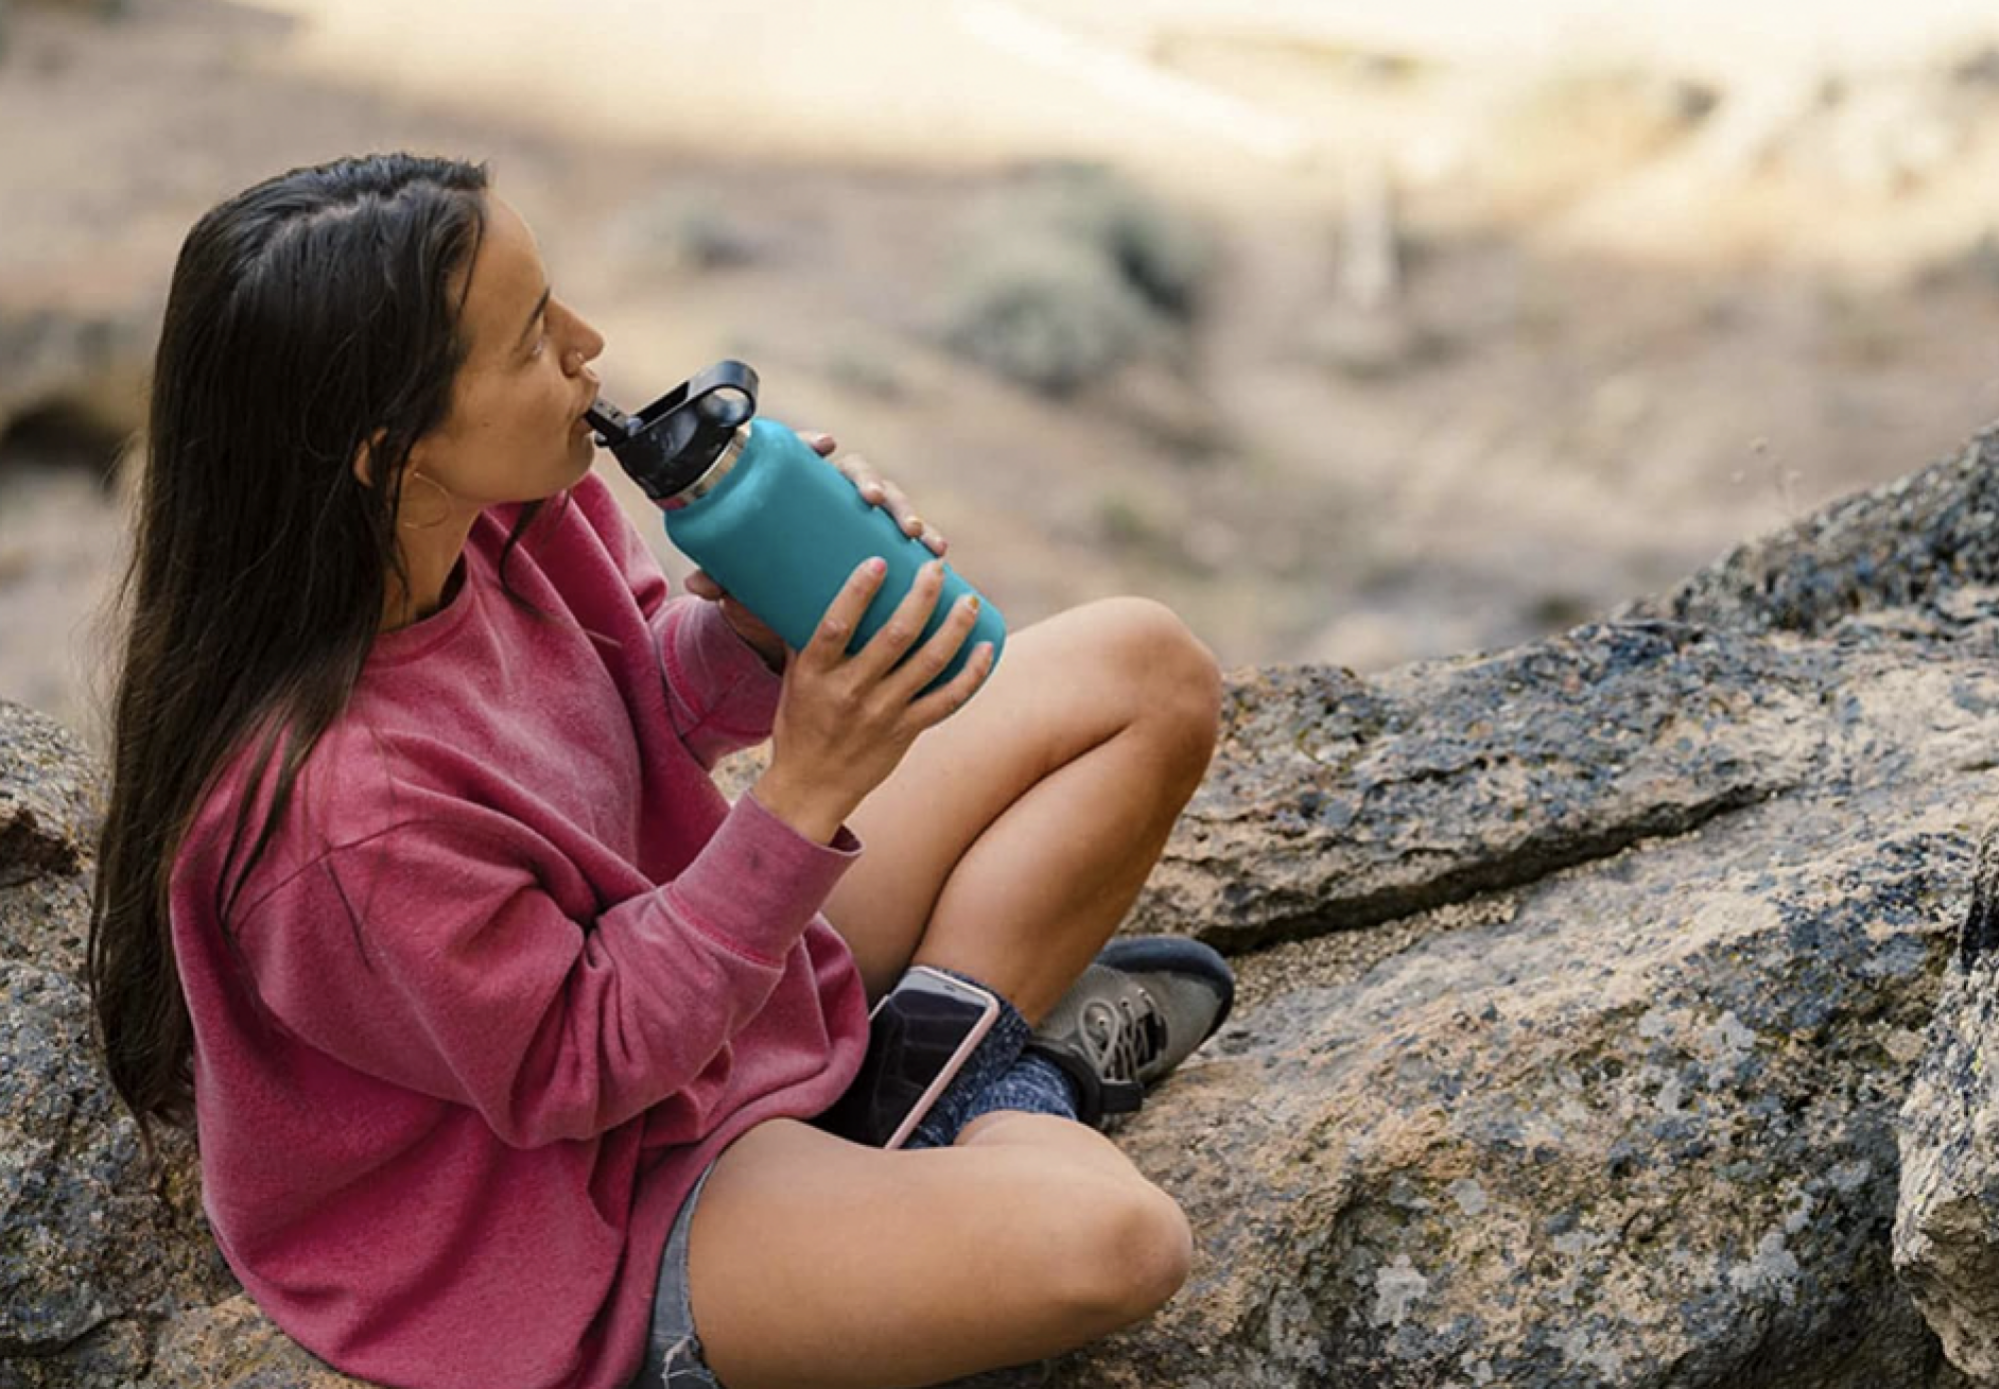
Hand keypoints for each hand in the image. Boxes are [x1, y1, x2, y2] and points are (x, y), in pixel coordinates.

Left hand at [685, 430, 946, 669]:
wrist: (790, 619)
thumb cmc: (766, 590)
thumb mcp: (745, 586)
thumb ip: (724, 579)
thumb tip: (699, 583)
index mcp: (797, 497)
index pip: (805, 459)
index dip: (814, 446)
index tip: (826, 445)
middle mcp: (832, 502)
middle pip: (856, 474)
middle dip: (871, 481)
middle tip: (873, 499)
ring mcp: (861, 523)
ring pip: (890, 501)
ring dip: (904, 509)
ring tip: (915, 531)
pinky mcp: (884, 546)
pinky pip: (908, 536)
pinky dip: (926, 540)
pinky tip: (937, 549)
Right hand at [751, 556, 995, 842]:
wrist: (811, 787)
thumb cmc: (800, 723)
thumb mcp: (796, 678)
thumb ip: (810, 637)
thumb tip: (820, 585)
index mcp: (817, 673)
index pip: (836, 624)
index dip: (859, 591)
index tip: (880, 560)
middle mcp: (850, 691)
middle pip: (895, 637)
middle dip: (923, 596)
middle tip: (937, 568)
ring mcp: (882, 713)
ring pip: (929, 663)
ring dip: (955, 627)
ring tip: (969, 600)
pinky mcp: (906, 731)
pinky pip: (947, 700)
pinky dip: (971, 674)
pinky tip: (986, 648)